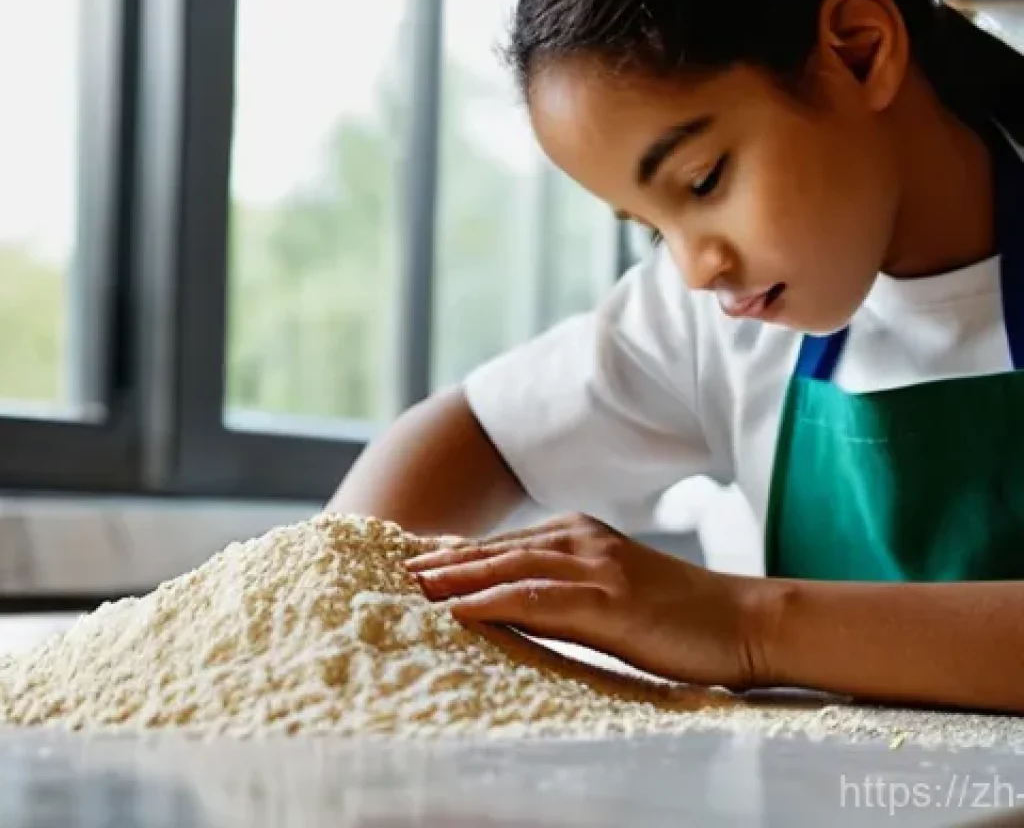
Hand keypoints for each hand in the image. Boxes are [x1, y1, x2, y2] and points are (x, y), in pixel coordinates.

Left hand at [405, 512, 762, 689]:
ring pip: (508, 566)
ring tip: (410, 587)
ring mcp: (595, 566)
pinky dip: (493, 601)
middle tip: (395, 571)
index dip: (456, 554)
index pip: (504, 544)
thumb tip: (514, 602)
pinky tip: (460, 610)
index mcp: (581, 535)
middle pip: (496, 549)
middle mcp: (581, 540)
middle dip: (442, 561)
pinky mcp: (607, 600)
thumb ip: (565, 587)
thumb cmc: (677, 614)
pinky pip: (537, 598)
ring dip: (455, 577)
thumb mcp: (613, 589)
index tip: (413, 564)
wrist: (741, 620)